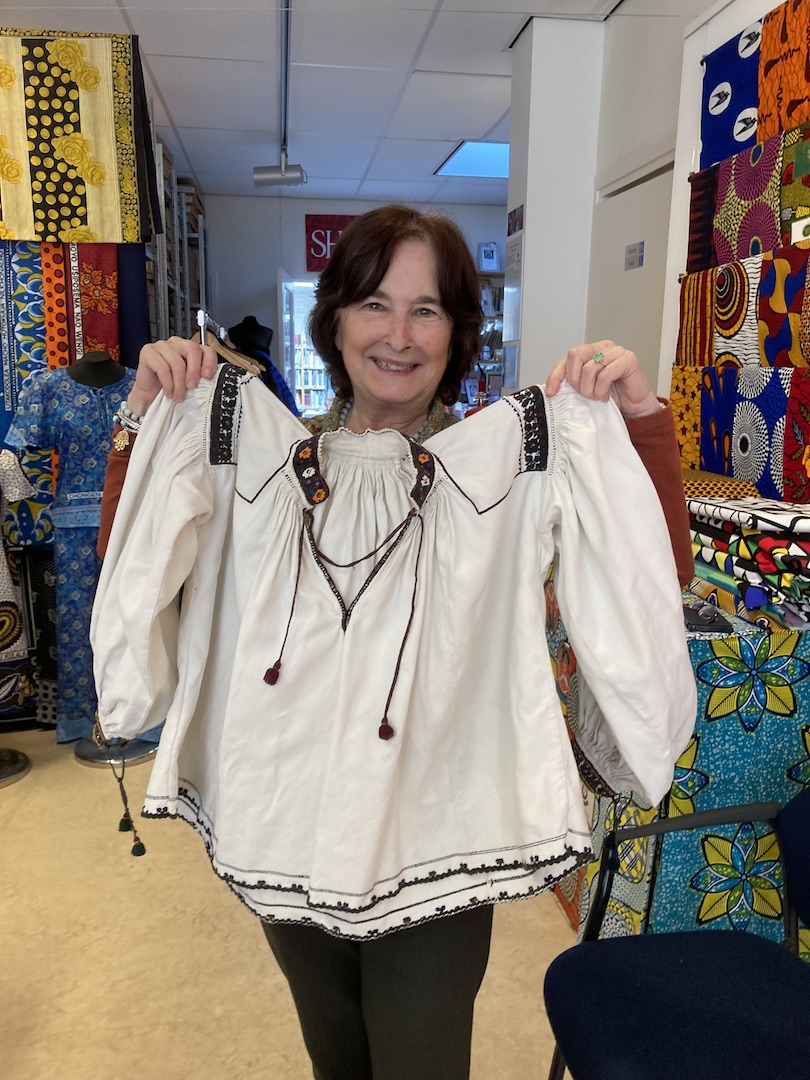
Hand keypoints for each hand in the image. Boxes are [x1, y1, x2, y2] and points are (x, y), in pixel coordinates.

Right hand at [127, 337, 218, 415]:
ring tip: (178, 396)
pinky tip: (168, 392)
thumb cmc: (171, 387)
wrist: (150, 396)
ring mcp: (161, 345)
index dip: (209, 362)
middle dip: (194, 371)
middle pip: (192, 350)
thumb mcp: (189, 383)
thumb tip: (207, 379)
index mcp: (190, 348)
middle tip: (191, 387)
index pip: (206, 349)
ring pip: (177, 362)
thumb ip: (199, 377)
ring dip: (179, 383)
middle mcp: (177, 343)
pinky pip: (162, 368)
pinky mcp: (148, 352)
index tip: (207, 377)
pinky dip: (168, 384)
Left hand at [544, 341, 660, 417]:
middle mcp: (603, 347)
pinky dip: (602, 389)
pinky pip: (605, 374)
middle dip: (576, 381)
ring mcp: (617, 351)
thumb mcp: (585, 388)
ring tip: (598, 396)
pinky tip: (606, 396)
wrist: (634, 407)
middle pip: (575, 355)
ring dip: (590, 389)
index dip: (556, 375)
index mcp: (591, 351)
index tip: (552, 392)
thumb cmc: (612, 396)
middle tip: (586, 394)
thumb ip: (572, 382)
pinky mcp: (628, 359)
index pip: (567, 358)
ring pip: (590, 367)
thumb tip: (551, 388)